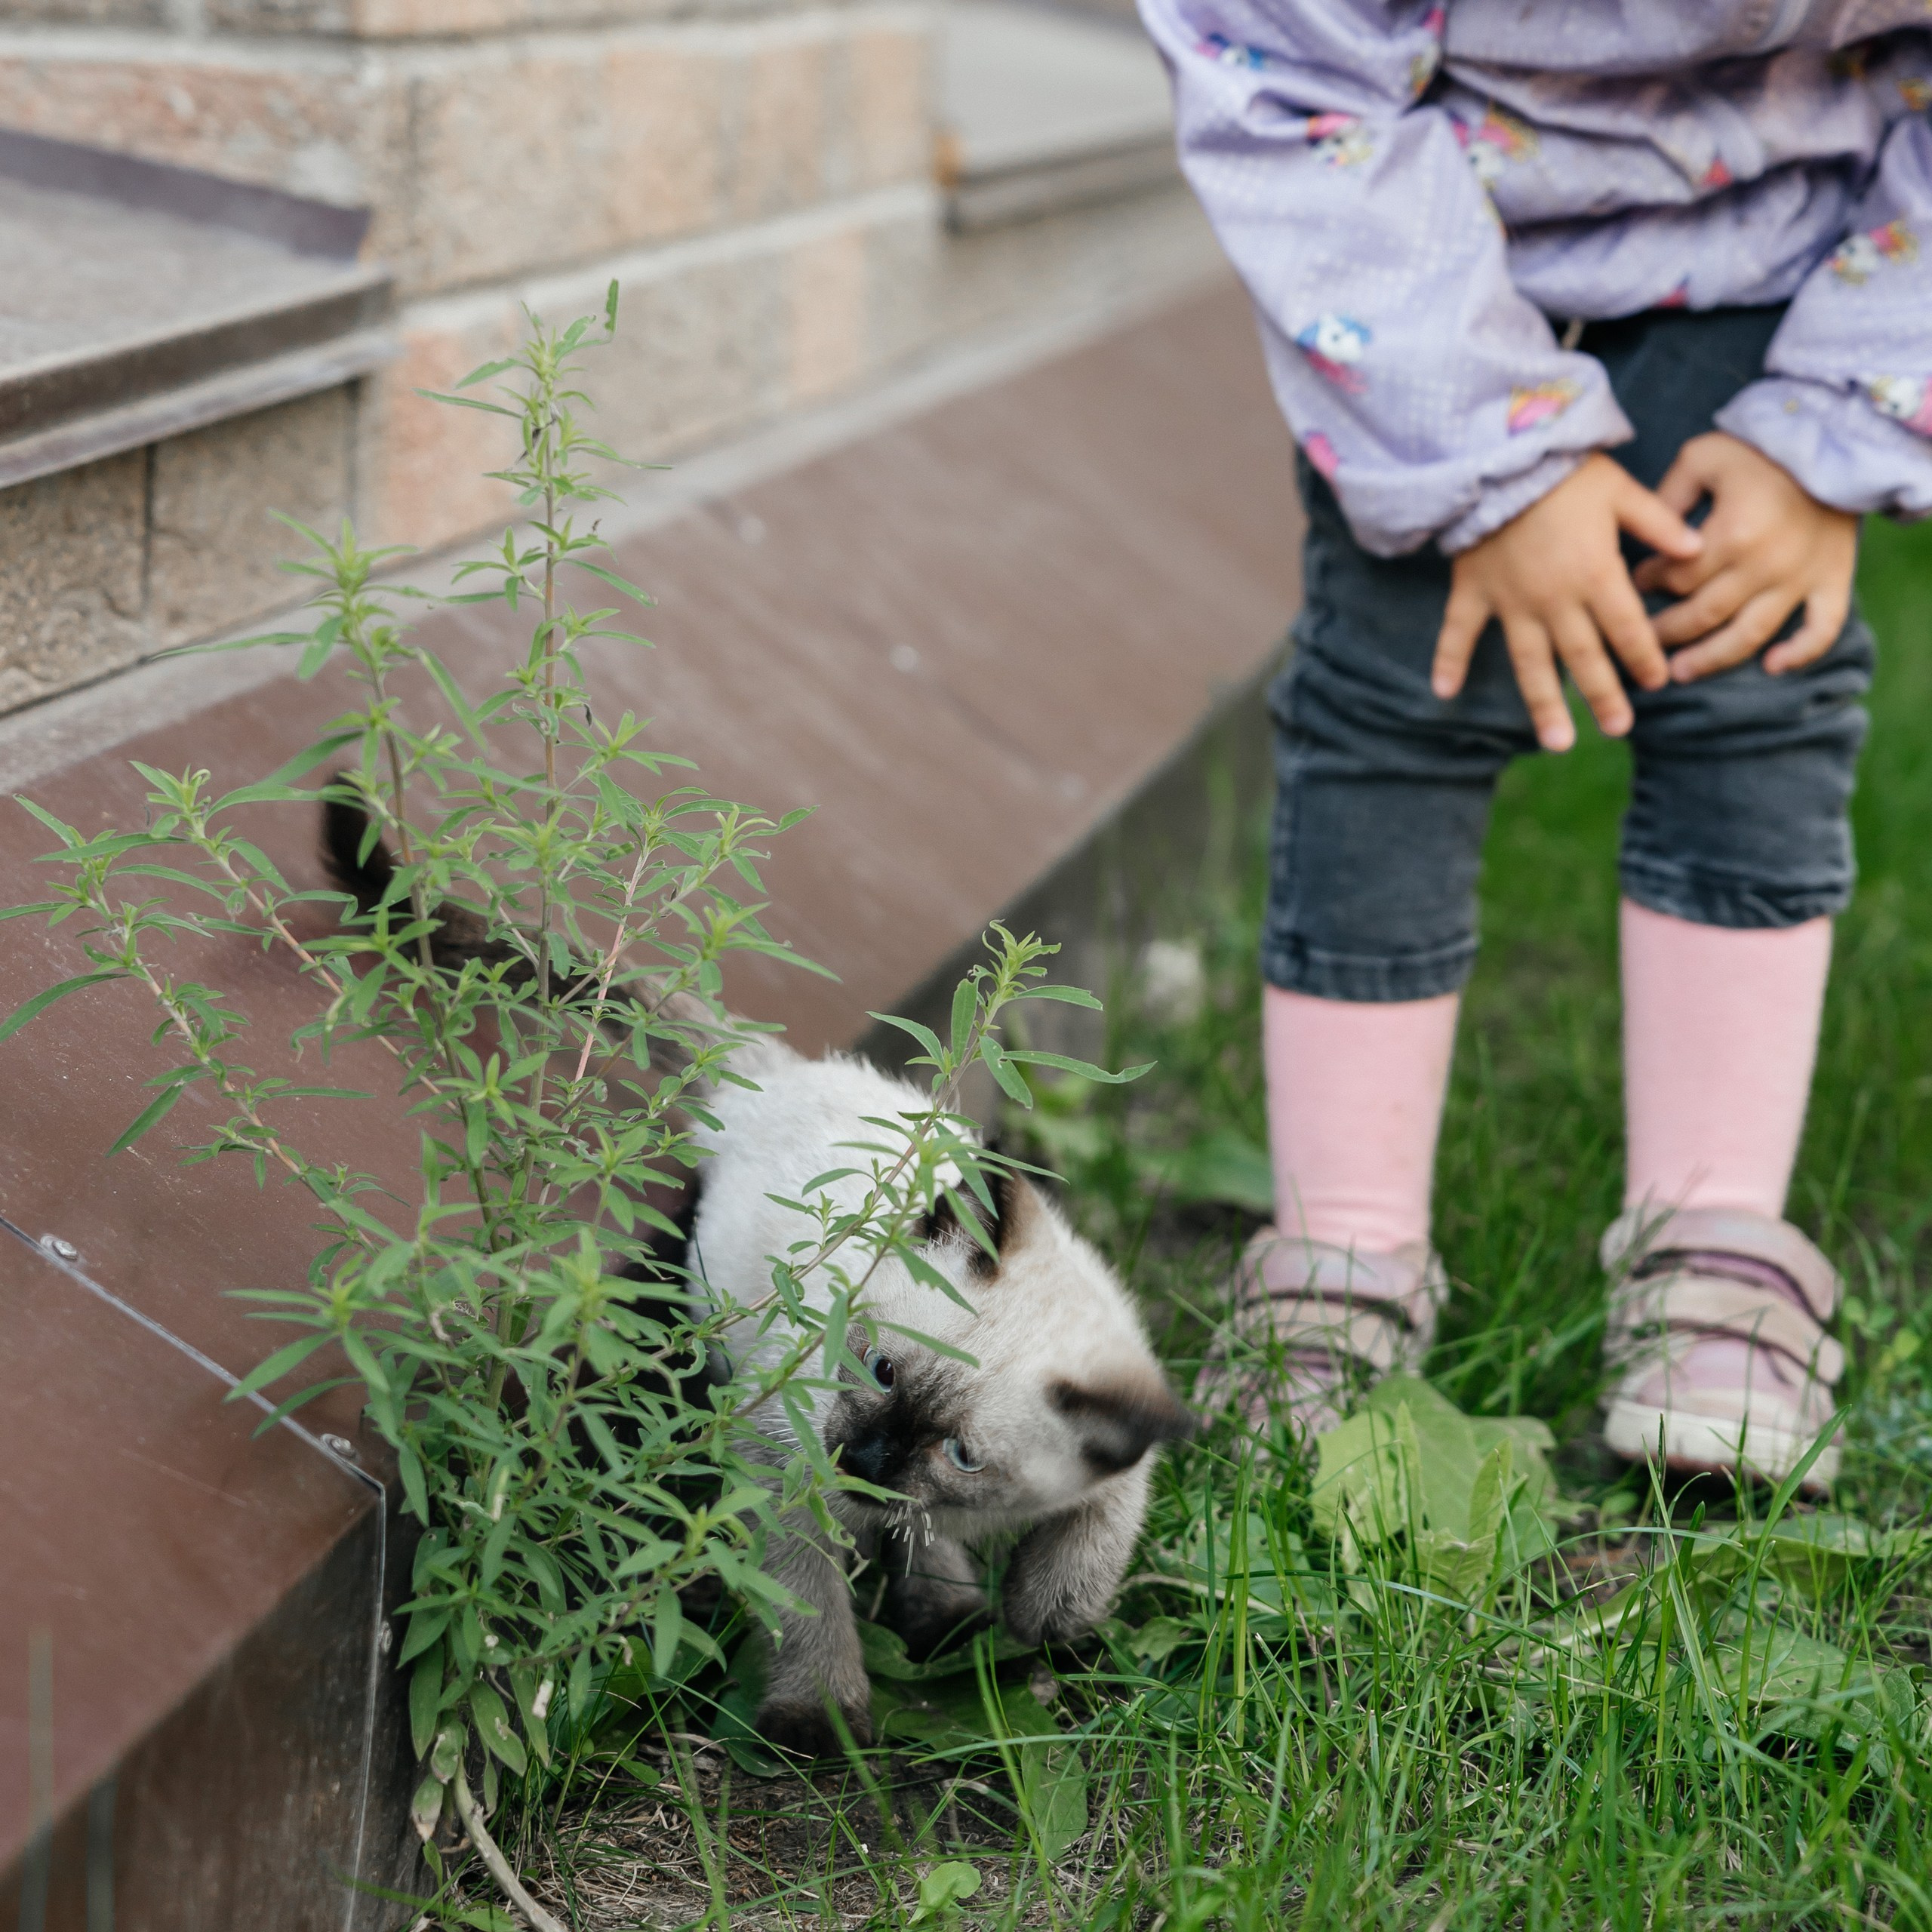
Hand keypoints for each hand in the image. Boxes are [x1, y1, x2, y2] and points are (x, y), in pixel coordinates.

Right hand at [1432, 453, 1702, 752]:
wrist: (1498, 456)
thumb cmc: (1564, 472)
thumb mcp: (1620, 489)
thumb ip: (1658, 523)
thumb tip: (1696, 551)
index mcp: (1595, 574)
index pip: (1629, 628)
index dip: (1645, 658)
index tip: (1657, 682)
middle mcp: (1555, 599)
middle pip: (1584, 658)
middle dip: (1604, 696)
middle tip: (1618, 729)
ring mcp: (1511, 602)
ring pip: (1530, 663)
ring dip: (1544, 704)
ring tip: (1558, 742)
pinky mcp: (1474, 592)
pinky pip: (1459, 632)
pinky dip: (1448, 660)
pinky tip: (1444, 692)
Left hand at [1631, 433, 1857, 681]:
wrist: (1834, 442)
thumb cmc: (1759, 449)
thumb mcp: (1702, 457)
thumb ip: (1667, 499)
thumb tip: (1645, 540)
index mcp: (1734, 534)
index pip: (1677, 578)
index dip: (1649, 584)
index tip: (1634, 584)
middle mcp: (1767, 565)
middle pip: (1703, 616)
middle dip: (1665, 633)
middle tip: (1642, 641)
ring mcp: (1801, 578)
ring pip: (1748, 636)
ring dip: (1711, 659)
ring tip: (1680, 672)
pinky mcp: (1833, 581)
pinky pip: (1821, 629)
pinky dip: (1800, 653)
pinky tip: (1772, 667)